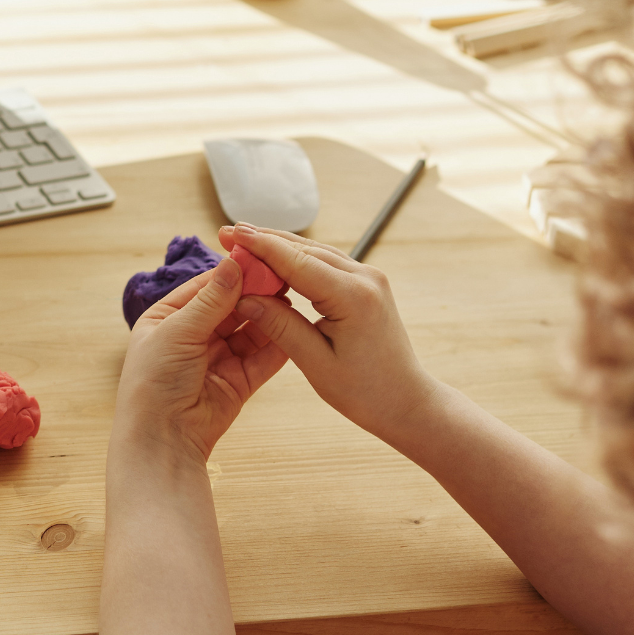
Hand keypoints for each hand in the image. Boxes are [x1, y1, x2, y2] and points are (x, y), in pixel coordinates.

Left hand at [114, 254, 290, 464]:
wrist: (162, 439)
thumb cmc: (153, 383)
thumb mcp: (177, 332)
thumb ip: (210, 300)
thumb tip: (233, 265)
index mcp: (168, 318)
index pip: (205, 287)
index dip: (232, 274)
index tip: (258, 258)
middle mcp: (193, 336)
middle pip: (231, 306)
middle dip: (255, 292)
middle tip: (281, 276)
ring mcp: (218, 358)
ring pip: (250, 329)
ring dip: (268, 315)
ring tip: (291, 297)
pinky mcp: (239, 381)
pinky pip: (262, 358)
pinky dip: (278, 343)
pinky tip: (294, 327)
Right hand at [220, 224, 440, 450]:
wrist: (406, 402)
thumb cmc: (366, 392)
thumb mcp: (316, 363)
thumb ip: (280, 326)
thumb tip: (245, 298)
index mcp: (353, 298)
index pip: (297, 262)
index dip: (261, 246)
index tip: (230, 233)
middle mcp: (365, 279)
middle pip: (305, 250)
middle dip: (265, 240)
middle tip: (226, 233)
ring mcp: (369, 278)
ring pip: (316, 252)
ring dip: (280, 247)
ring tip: (243, 240)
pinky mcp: (366, 285)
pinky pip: (326, 264)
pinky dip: (297, 260)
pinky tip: (275, 259)